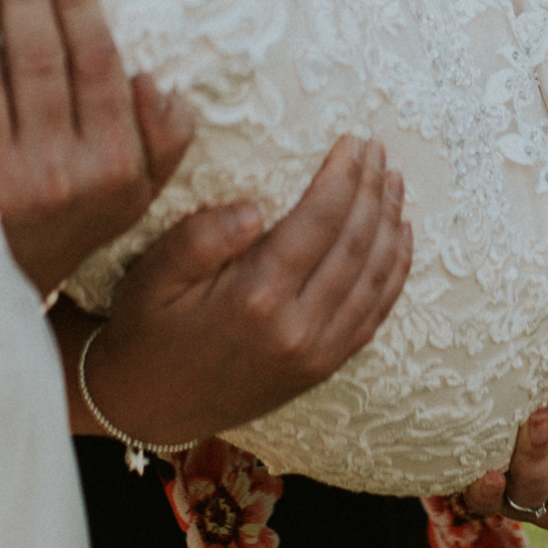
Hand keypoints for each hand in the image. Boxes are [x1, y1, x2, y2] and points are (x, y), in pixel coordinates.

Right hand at [73, 136, 411, 447]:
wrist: (149, 407)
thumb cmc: (146, 330)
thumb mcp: (152, 276)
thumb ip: (200, 238)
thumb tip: (255, 206)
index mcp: (255, 297)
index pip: (319, 221)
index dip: (343, 176)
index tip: (354, 140)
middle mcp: (297, 328)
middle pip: (355, 245)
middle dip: (372, 190)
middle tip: (378, 149)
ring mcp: (316, 354)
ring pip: (374, 279)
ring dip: (390, 224)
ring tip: (395, 181)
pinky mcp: (323, 368)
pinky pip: (374, 315)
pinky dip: (395, 273)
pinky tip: (401, 239)